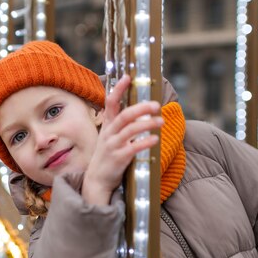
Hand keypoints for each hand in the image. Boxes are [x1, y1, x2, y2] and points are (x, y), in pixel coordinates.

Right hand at [82, 74, 162, 204]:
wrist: (96, 179)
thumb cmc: (107, 155)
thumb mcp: (110, 136)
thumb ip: (121, 124)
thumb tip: (140, 111)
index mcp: (107, 125)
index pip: (110, 103)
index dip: (118, 89)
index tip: (127, 77)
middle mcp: (109, 133)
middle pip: (124, 115)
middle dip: (140, 108)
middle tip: (156, 104)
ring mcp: (112, 145)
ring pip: (130, 130)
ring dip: (147, 124)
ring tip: (161, 121)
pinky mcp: (118, 158)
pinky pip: (132, 148)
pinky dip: (144, 142)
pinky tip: (155, 139)